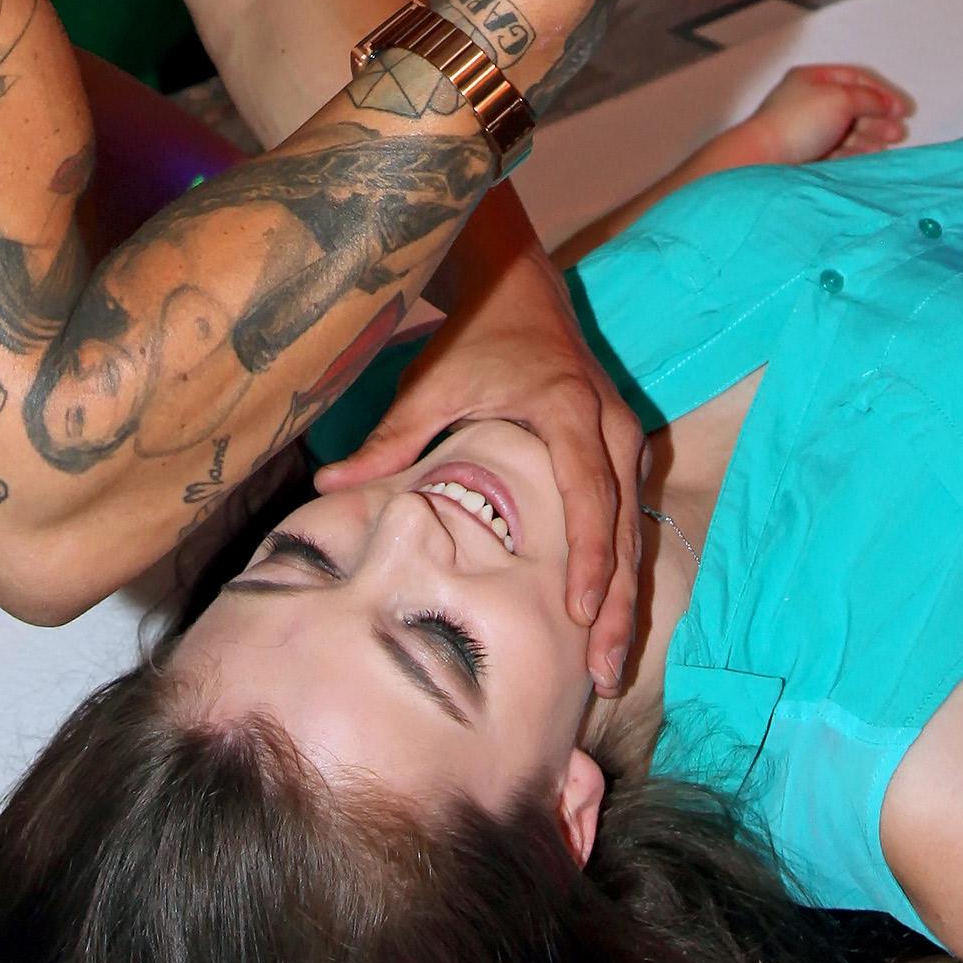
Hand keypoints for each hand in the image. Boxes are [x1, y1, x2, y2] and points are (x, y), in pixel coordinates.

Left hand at [311, 217, 644, 685]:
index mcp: (568, 409)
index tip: (578, 613)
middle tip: (602, 674)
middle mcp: (609, 426)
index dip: (588, 557)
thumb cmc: (475, 338)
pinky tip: (611, 623)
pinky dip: (624, 571)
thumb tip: (328, 487)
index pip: (587, 493)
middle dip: (615, 603)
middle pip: (623, 526)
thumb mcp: (431, 383)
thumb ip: (390, 440)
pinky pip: (631, 518)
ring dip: (625, 599)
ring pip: (635, 530)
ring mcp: (623, 439)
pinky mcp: (621, 451)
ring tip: (609, 667)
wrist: (521, 289)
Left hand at [719, 63, 911, 170]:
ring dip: (872, 135)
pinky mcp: (808, 153)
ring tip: (889, 143)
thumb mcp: (840, 99)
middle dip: (879, 117)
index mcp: (812, 78)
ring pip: (848, 129)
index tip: (902, 109)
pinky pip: (840, 149)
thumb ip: (869, 99)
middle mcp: (810, 100)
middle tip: (898, 132)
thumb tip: (887, 104)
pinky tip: (872, 155)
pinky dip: (858, 151)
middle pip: (853, 105)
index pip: (854, 79)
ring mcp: (808, 128)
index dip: (881, 92)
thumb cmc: (801, 121)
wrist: (766, 159)